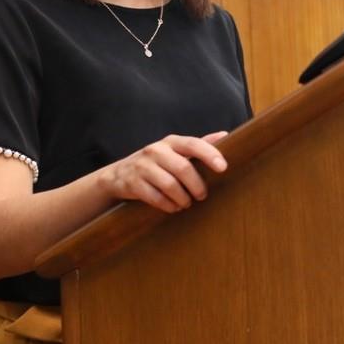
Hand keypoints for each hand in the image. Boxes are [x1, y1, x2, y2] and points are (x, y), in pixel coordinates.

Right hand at [103, 132, 228, 212]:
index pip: (193, 144)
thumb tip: (225, 135)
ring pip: (169, 185)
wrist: (118, 175)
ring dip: (182, 198)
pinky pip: (155, 197)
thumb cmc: (156, 163)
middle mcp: (156, 150)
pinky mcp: (133, 183)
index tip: (223, 168)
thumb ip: (199, 145)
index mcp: (170, 142)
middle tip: (202, 196)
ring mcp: (142, 166)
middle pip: (183, 168)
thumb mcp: (175, 151)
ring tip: (187, 204)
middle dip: (196, 185)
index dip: (210, 154)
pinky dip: (168, 205)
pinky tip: (173, 208)